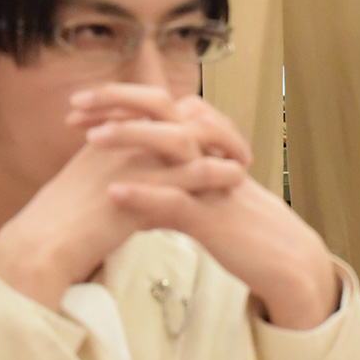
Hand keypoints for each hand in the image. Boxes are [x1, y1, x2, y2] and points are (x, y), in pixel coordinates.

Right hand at [0, 85, 247, 309]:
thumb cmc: (58, 221)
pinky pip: (190, 174)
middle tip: (234, 143)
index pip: (158, 109)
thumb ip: (110, 165)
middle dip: (211, 125)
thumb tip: (129, 168)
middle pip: (178, 114)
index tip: (210, 129)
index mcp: (109, 134)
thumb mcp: (85, 179)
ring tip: (244, 160)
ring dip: (221, 146)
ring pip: (189, 140)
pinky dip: (217, 173)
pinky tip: (235, 180)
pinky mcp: (142, 191)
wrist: (41, 246)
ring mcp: (133, 163)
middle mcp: (122, 141)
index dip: (189, 116)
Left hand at [86, 94, 339, 329]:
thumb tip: (122, 192)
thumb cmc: (238, 230)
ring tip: (90, 137)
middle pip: (164, 108)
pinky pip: (178, 201)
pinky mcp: (215, 217)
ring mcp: (212, 182)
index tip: (76, 108)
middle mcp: (208, 154)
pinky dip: (146, 195)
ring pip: (172, 144)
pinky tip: (114, 192)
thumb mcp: (196, 201)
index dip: (117, 102)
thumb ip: (161, 190)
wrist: (284, 259)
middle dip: (118, 100)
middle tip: (76, 104)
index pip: (157, 107)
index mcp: (203, 146)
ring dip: (130, 136)